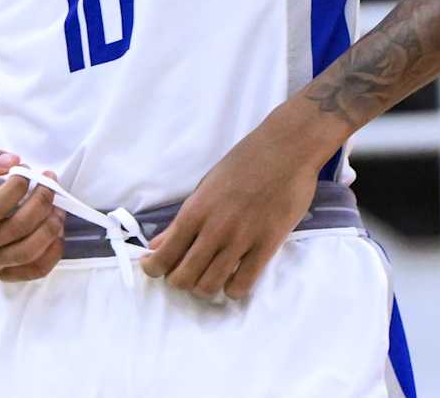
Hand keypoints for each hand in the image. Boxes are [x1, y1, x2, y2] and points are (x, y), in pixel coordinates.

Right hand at [0, 149, 65, 282]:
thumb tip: (14, 161)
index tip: (26, 169)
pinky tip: (56, 228)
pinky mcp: (6, 273)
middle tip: (50, 182)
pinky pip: (35, 270)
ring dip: (50, 226)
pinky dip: (53, 252)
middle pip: (17, 228)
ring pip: (28, 252)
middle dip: (41, 201)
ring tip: (58, 206)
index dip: (18, 185)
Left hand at [140, 114, 322, 300]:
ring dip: (205, 288)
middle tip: (187, 273)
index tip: (156, 269)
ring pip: (210, 285)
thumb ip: (182, 220)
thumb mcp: (205, 186)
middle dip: (180, 281)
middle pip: (184, 277)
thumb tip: (157, 245)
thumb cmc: (243, 162)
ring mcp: (241, 239)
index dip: (154, 269)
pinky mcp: (267, 246)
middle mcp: (214, 229)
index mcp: (195, 210)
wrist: (285, 149)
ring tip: (210, 277)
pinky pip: (243, 284)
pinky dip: (233, 289)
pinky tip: (234, 278)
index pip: (163, 255)